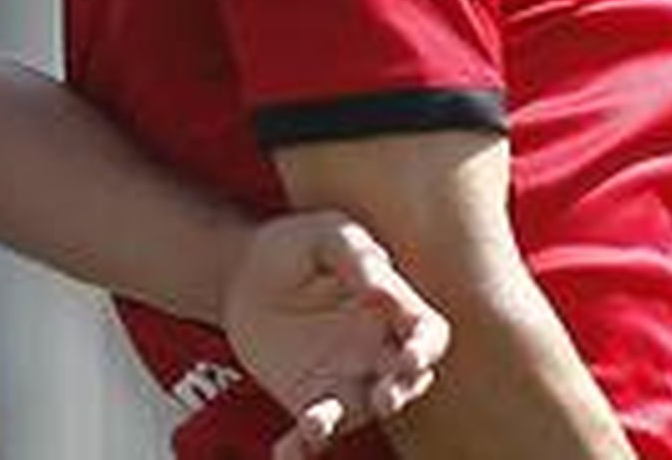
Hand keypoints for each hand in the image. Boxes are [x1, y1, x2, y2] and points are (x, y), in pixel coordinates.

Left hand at [217, 210, 447, 455]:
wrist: (244, 270)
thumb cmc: (298, 245)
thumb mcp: (326, 234)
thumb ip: (355, 256)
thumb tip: (382, 287)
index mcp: (392, 309)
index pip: (427, 335)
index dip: (427, 349)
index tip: (413, 357)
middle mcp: (377, 353)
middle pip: (404, 383)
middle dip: (399, 394)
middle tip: (383, 398)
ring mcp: (345, 382)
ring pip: (356, 413)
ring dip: (340, 423)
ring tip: (315, 423)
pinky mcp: (308, 401)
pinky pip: (313, 434)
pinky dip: (301, 449)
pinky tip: (284, 454)